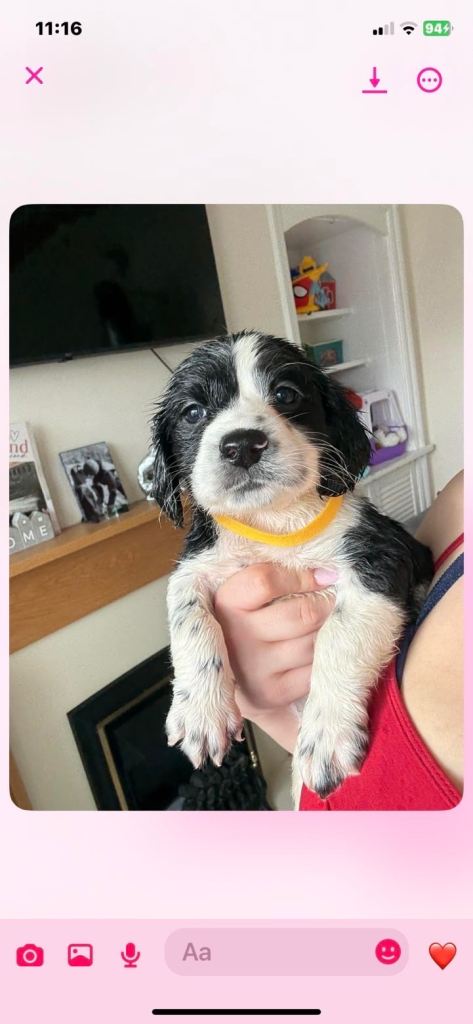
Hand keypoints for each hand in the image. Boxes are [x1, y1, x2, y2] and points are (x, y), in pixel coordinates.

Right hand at [214, 563, 335, 723]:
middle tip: (334, 603)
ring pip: (315, 642)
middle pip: (304, 613)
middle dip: (327, 605)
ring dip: (328, 633)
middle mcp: (236, 637)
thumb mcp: (248, 593)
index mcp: (226, 602)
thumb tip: (327, 574)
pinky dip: (323, 659)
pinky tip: (318, 653)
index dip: (302, 576)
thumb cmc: (246, 621)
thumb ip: (276, 577)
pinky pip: (316, 670)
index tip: (323, 576)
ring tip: (325, 627)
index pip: (267, 580)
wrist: (230, 674)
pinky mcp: (272, 693)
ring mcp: (254, 668)